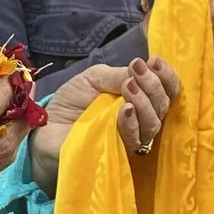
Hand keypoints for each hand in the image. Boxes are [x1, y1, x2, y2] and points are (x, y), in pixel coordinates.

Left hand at [34, 56, 181, 189]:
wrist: (47, 127)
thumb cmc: (71, 101)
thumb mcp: (94, 78)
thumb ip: (118, 74)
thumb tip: (140, 71)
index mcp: (139, 97)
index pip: (166, 88)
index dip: (167, 76)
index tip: (154, 61)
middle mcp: (141, 118)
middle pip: (163, 105)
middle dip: (154, 85)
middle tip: (137, 70)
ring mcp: (132, 137)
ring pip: (153, 123)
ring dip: (144, 102)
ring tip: (129, 86)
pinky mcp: (120, 153)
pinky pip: (135, 139)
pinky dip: (132, 122)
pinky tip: (124, 109)